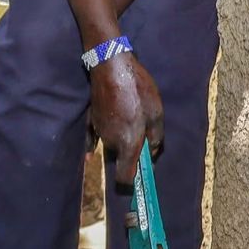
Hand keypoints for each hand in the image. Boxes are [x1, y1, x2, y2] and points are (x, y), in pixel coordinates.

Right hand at [89, 53, 163, 183]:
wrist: (110, 67)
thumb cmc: (137, 89)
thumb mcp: (156, 113)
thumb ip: (155, 137)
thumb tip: (151, 152)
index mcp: (127, 144)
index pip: (124, 177)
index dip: (132, 182)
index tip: (140, 178)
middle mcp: (110, 142)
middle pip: (120, 158)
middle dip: (130, 154)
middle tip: (144, 139)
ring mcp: (99, 132)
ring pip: (111, 145)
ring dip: (120, 140)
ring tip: (131, 120)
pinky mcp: (92, 121)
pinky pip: (95, 138)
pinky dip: (97, 143)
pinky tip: (92, 151)